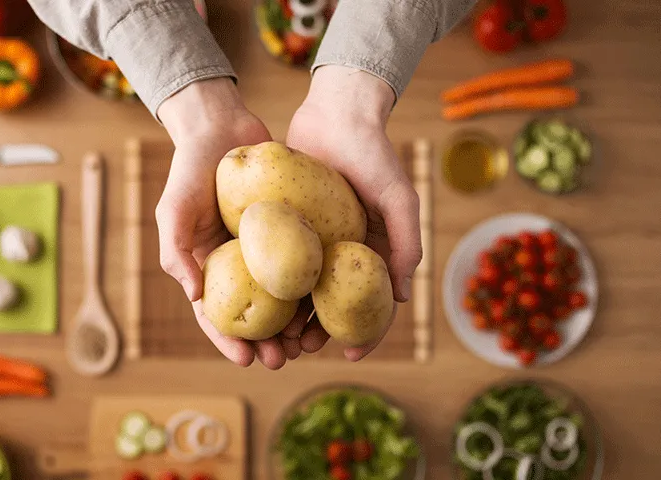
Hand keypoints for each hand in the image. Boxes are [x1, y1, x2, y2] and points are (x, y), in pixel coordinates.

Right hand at [156, 78, 306, 368]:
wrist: (223, 125)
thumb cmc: (191, 168)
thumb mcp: (173, 208)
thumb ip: (175, 251)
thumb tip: (195, 296)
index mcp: (207, 266)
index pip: (214, 314)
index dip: (227, 340)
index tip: (246, 360)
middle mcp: (237, 263)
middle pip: (252, 314)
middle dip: (265, 342)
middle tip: (282, 360)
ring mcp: (265, 248)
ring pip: (281, 296)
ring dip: (292, 325)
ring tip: (307, 344)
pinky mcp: (290, 230)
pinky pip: (302, 263)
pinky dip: (312, 287)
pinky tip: (326, 304)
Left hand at [285, 66, 422, 360]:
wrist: (336, 112)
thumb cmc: (374, 154)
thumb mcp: (399, 197)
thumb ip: (406, 242)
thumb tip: (402, 297)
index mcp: (373, 252)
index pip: (372, 303)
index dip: (366, 332)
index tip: (351, 355)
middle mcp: (343, 251)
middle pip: (330, 304)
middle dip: (317, 332)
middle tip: (299, 349)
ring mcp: (315, 239)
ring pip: (300, 289)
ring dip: (289, 316)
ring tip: (275, 336)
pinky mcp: (288, 225)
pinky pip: (278, 260)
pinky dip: (270, 284)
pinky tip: (254, 301)